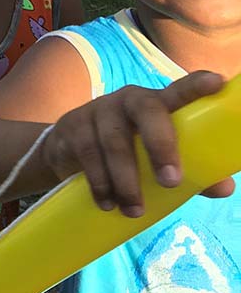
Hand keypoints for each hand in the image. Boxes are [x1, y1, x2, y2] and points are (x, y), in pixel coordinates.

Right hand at [41, 71, 233, 216]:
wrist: (67, 149)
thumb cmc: (127, 151)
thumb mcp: (157, 158)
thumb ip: (191, 171)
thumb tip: (223, 188)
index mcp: (157, 104)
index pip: (179, 91)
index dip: (196, 86)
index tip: (216, 82)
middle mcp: (129, 100)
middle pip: (147, 111)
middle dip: (161, 145)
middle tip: (171, 182)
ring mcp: (98, 109)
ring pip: (115, 141)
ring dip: (126, 180)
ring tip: (135, 210)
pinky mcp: (73, 125)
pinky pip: (88, 154)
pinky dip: (100, 183)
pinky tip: (107, 202)